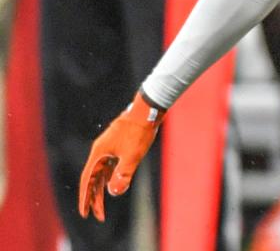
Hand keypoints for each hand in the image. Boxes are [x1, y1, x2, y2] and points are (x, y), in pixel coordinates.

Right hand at [79, 91, 164, 221]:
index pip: (87, 180)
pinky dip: (109, 177)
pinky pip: (109, 165)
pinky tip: (112, 184)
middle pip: (93, 178)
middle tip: (98, 215)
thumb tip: (114, 192)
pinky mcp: (117, 145)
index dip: (85, 197)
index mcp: (99, 153)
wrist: (147, 110)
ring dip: (102, 188)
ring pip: (101, 172)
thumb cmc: (139, 132)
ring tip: (103, 206)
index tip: (85, 213)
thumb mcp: (132, 157)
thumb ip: (122, 175)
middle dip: (94, 198)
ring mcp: (108, 147)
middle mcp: (100, 150)